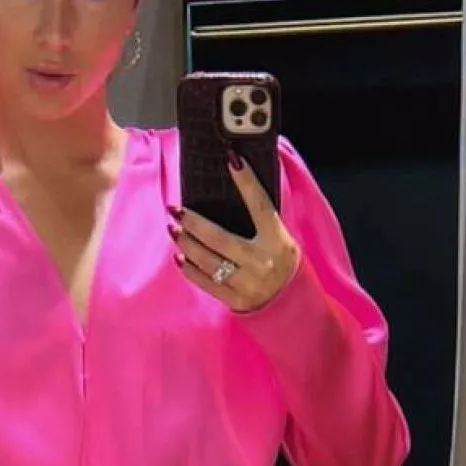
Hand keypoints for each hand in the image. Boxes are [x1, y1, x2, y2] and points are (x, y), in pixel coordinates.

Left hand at [167, 151, 300, 312]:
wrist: (292, 305)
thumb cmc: (283, 265)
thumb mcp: (282, 239)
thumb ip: (263, 220)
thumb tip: (239, 188)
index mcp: (277, 240)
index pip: (260, 205)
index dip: (247, 182)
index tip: (231, 160)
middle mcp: (262, 261)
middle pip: (219, 238)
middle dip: (193, 222)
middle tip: (175, 209)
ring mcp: (248, 283)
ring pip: (208, 261)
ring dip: (187, 244)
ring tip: (173, 230)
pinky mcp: (236, 300)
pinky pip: (206, 283)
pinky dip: (191, 269)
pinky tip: (180, 256)